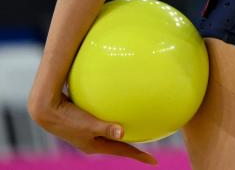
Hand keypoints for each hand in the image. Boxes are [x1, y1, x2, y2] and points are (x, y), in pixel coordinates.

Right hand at [29, 91, 158, 164]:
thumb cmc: (66, 117)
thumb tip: (123, 132)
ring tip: (139, 130)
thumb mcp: (87, 124)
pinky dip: (115, 120)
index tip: (154, 161)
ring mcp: (87, 133)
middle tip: (149, 147)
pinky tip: (122, 108)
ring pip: (111, 135)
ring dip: (123, 134)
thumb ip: (105, 128)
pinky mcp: (84, 123)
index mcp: (94, 146)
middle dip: (133, 148)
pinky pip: (105, 122)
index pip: (122, 152)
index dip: (138, 156)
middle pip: (118, 146)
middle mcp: (92, 142)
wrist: (45, 109)